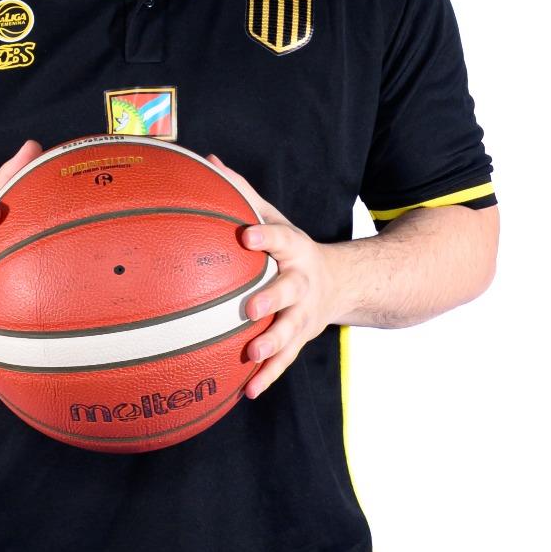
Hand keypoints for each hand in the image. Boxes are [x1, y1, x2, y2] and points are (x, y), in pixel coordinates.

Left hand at [208, 152, 339, 399]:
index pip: (279, 239)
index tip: (245, 238)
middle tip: (249, 307)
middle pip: (288, 290)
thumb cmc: (290, 248)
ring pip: (289, 331)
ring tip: (250, 355)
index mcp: (293, 249)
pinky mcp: (301, 339)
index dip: (264, 238)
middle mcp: (302, 282)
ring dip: (271, 344)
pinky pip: (285, 360)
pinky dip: (268, 376)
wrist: (343, 283)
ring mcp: (303, 314)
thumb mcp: (273, 217)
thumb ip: (242, 193)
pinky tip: (247, 391)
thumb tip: (207, 160)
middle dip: (271, 299)